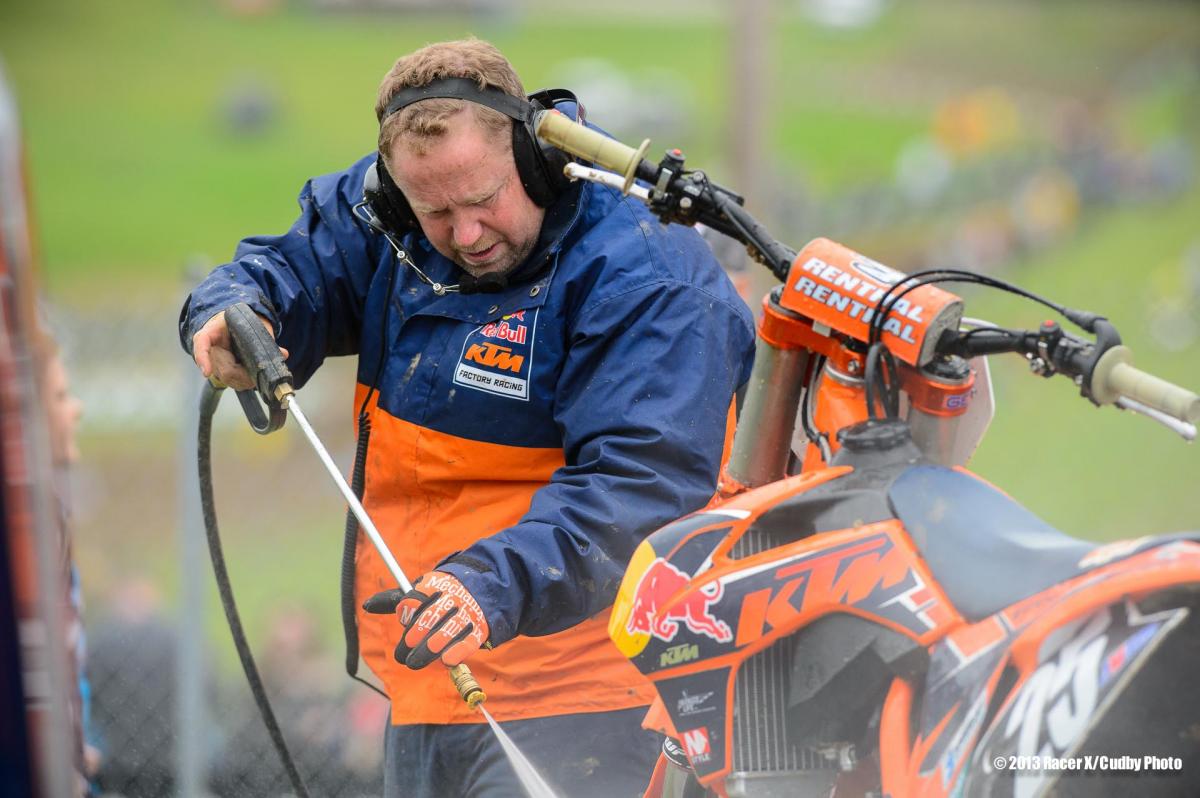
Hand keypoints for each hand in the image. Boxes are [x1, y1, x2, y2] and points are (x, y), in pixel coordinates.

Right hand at [191, 310, 287, 390]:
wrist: (233, 324)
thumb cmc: (241, 322)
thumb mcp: (252, 323)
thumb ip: (265, 336)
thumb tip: (283, 354)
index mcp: (213, 331)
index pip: (202, 342)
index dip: (203, 358)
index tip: (207, 372)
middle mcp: (210, 348)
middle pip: (222, 369)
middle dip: (243, 375)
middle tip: (259, 374)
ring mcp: (213, 361)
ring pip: (227, 379)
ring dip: (244, 381)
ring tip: (258, 375)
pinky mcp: (220, 370)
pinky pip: (230, 381)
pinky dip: (243, 382)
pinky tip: (253, 378)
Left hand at [363, 572, 489, 668]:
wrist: (482, 589)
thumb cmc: (441, 595)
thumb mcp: (420, 591)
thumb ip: (395, 601)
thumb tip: (367, 605)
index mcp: (434, 587)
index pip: (415, 603)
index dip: (408, 618)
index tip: (404, 632)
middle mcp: (450, 599)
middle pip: (428, 620)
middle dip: (413, 640)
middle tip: (403, 657)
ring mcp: (466, 614)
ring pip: (445, 633)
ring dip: (429, 649)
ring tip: (415, 662)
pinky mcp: (479, 629)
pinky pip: (467, 643)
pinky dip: (456, 652)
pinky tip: (445, 660)